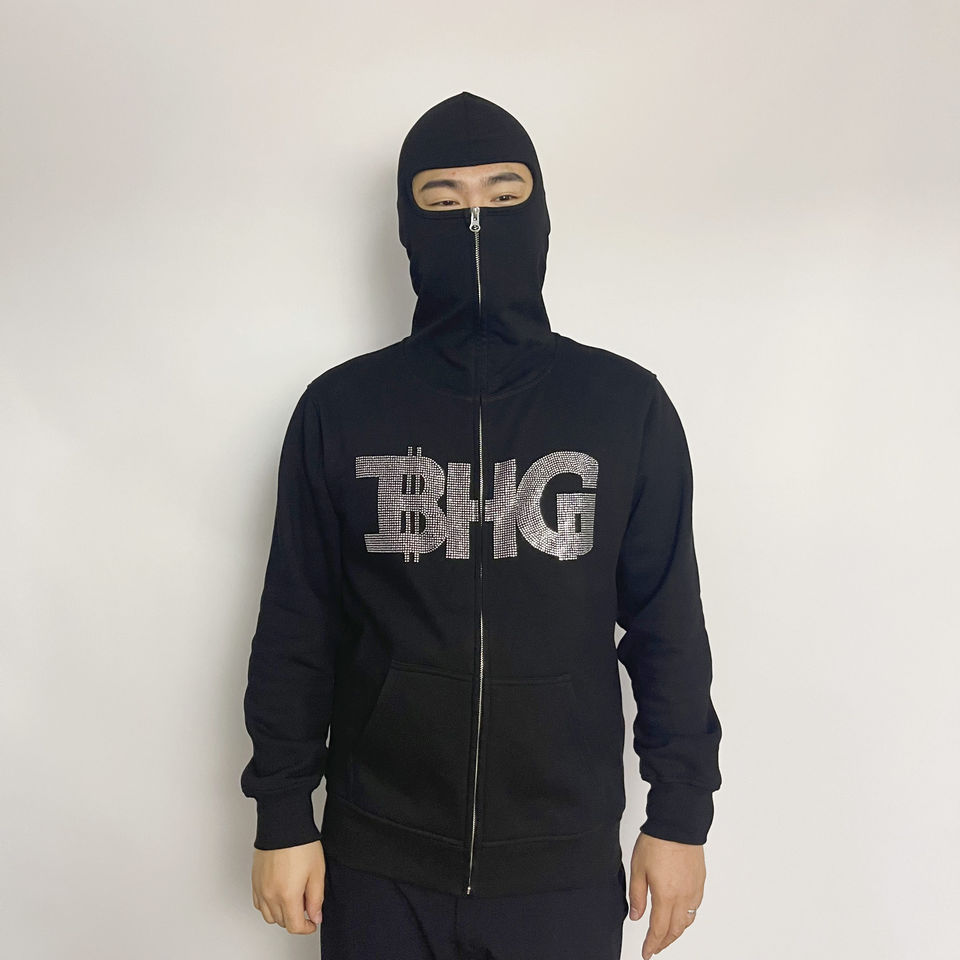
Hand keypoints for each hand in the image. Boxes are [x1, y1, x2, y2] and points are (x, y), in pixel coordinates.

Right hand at [251, 839, 325, 933]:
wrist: (283, 824)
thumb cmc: (300, 844)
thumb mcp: (317, 872)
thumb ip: (316, 899)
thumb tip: (315, 916)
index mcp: (287, 895)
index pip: (294, 926)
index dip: (307, 928)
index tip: (313, 922)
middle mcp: (270, 895)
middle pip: (282, 922)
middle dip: (296, 918)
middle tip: (306, 903)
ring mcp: (260, 888)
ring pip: (269, 915)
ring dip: (281, 913)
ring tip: (293, 898)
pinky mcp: (254, 880)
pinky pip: (259, 903)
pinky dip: (268, 905)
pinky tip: (279, 894)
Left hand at [628, 831, 705, 958]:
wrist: (677, 824)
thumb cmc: (657, 842)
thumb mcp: (638, 869)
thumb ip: (637, 896)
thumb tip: (636, 916)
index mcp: (666, 896)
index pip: (659, 930)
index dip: (652, 945)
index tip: (646, 952)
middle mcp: (683, 897)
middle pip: (675, 930)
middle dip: (664, 942)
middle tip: (655, 947)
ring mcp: (694, 889)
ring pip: (687, 921)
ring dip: (676, 932)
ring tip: (666, 935)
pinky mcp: (700, 881)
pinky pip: (695, 907)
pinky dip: (686, 917)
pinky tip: (680, 914)